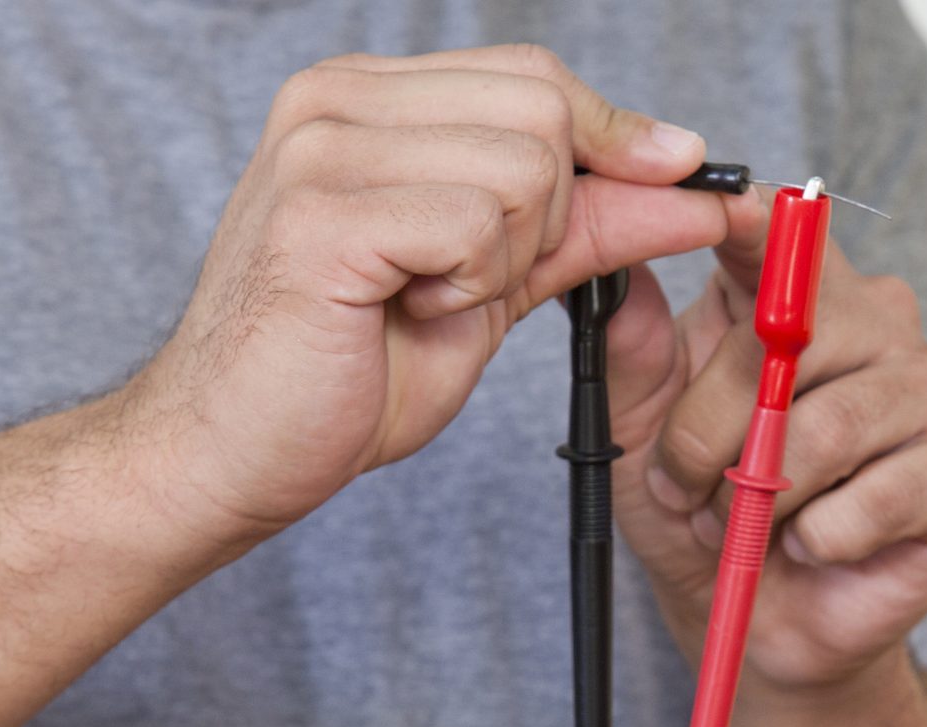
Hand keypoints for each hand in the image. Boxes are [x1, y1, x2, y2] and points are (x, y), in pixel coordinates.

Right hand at [119, 44, 733, 543]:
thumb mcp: (497, 283)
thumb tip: (689, 183)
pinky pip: (475, 224)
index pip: (537, 77)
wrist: (237, 450)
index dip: (617, 132)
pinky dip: (468, 287)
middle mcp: (338, 99)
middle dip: (552, 217)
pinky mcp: (321, 212)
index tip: (680, 175)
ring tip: (428, 299)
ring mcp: (323, 147)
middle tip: (477, 281)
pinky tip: (407, 312)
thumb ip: (585, 225)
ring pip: (524, 169)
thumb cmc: (353, 369)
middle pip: (544, 112)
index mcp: (371, 100)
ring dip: (507, 261)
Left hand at [603, 197, 926, 689]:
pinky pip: (875, 497)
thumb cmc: (712, 521)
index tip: (719, 206)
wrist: (767, 628)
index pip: (780, 235)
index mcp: (801, 298)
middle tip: (692, 491)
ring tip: (750, 528)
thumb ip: (634, 358)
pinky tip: (817, 546)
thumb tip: (617, 273)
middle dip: (714, 432)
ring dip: (764, 498)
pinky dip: (821, 537)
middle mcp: (879, 323)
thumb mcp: (643, 441)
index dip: (748, 217)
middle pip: (787, 341)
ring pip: (827, 427)